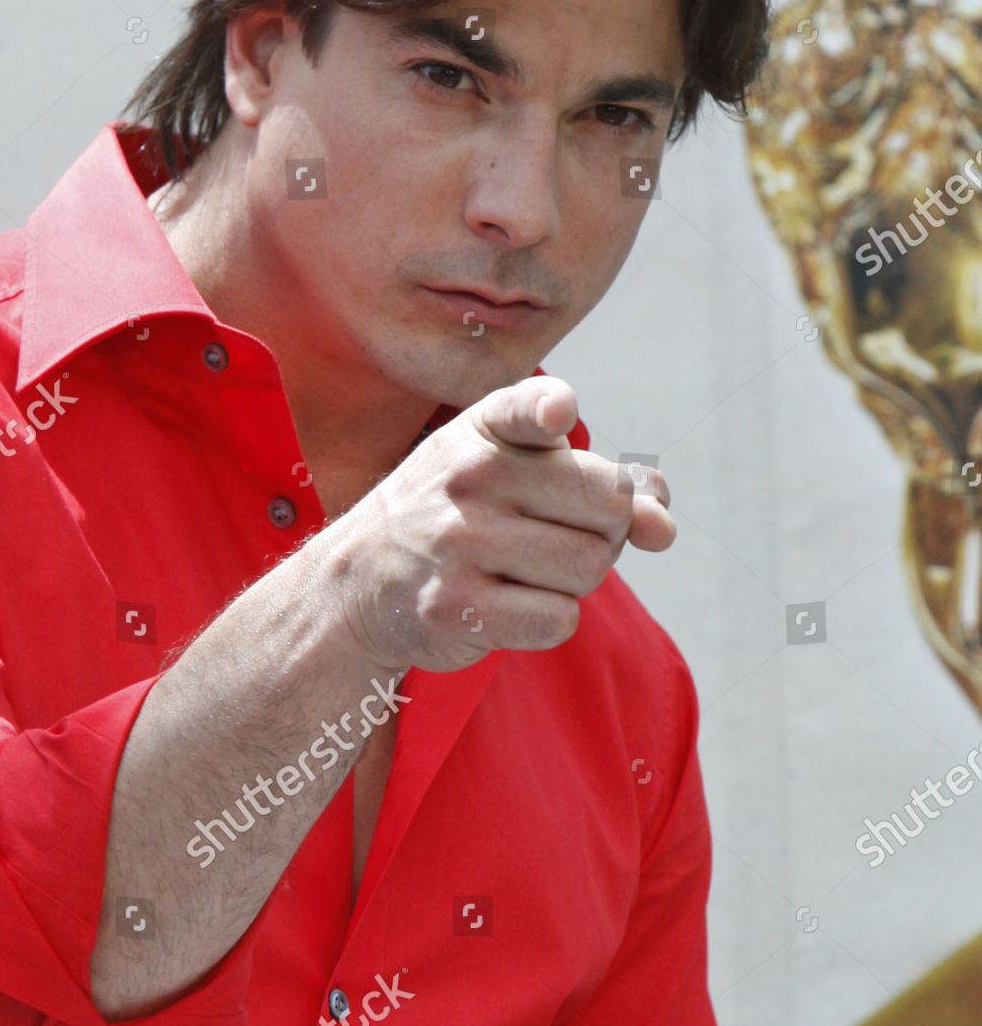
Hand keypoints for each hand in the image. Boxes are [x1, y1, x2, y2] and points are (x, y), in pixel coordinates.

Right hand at [330, 374, 673, 673]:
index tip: (558, 415)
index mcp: (486, 429)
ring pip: (589, 566)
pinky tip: (507, 604)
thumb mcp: (512, 469)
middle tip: (555, 534)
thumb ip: (600, 479)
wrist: (361, 580)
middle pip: (608, 507)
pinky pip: (559, 619)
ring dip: (575, 580)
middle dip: (605, 530)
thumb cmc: (459, 514)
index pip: (528, 407)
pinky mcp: (456, 607)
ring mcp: (458, 542)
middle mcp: (469, 477)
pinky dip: (550, 619)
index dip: (550, 409)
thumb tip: (663, 526)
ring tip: (525, 570)